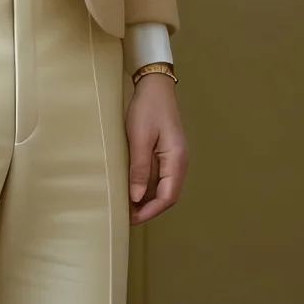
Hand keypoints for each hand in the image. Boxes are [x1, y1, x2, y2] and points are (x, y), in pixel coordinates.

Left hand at [126, 73, 187, 223]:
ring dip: (145, 197)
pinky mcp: (166, 151)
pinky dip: (145, 184)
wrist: (154, 85)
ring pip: (162, 185)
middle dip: (147, 207)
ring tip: (125, 202)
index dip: (150, 211)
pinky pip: (158, 174)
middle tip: (125, 213)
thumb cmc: (148, 109)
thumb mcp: (140, 139)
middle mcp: (178, 161)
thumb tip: (136, 198)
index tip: (131, 218)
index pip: (168, 196)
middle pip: (166, 194)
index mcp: (176, 159)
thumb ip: (139, 169)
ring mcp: (173, 156)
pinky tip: (131, 185)